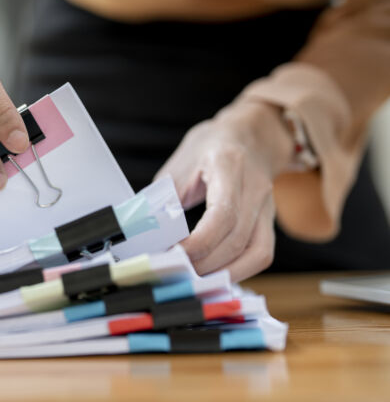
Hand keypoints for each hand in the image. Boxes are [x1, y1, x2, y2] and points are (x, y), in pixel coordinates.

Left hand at [155, 102, 294, 280]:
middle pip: (238, 239)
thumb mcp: (180, 165)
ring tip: (194, 279)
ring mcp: (268, 206)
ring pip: (257, 253)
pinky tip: (215, 274)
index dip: (198, 242)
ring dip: (224, 273)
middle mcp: (255, 188)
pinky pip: (261, 254)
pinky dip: (239, 270)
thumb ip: (164, 198)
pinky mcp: (270, 221)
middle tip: (175, 272)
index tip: (173, 254)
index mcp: (229, 165)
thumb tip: (144, 233)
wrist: (250, 135)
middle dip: (205, 263)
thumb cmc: (209, 148)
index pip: (223, 214)